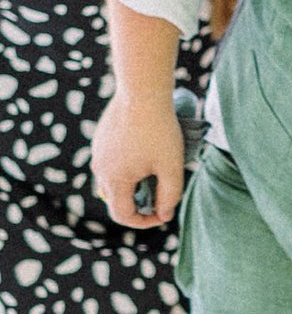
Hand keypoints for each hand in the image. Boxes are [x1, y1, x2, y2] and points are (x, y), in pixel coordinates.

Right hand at [93, 86, 186, 227]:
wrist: (142, 91)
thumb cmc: (160, 130)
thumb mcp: (172, 167)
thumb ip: (170, 196)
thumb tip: (164, 215)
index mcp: (115, 181)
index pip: (123, 215)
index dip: (144, 222)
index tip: (163, 213)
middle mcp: (99, 169)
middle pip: (116, 199)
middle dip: (139, 202)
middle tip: (162, 192)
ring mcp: (97, 152)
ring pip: (113, 179)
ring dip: (133, 183)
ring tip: (155, 170)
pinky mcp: (100, 138)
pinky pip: (111, 161)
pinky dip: (127, 166)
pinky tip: (145, 151)